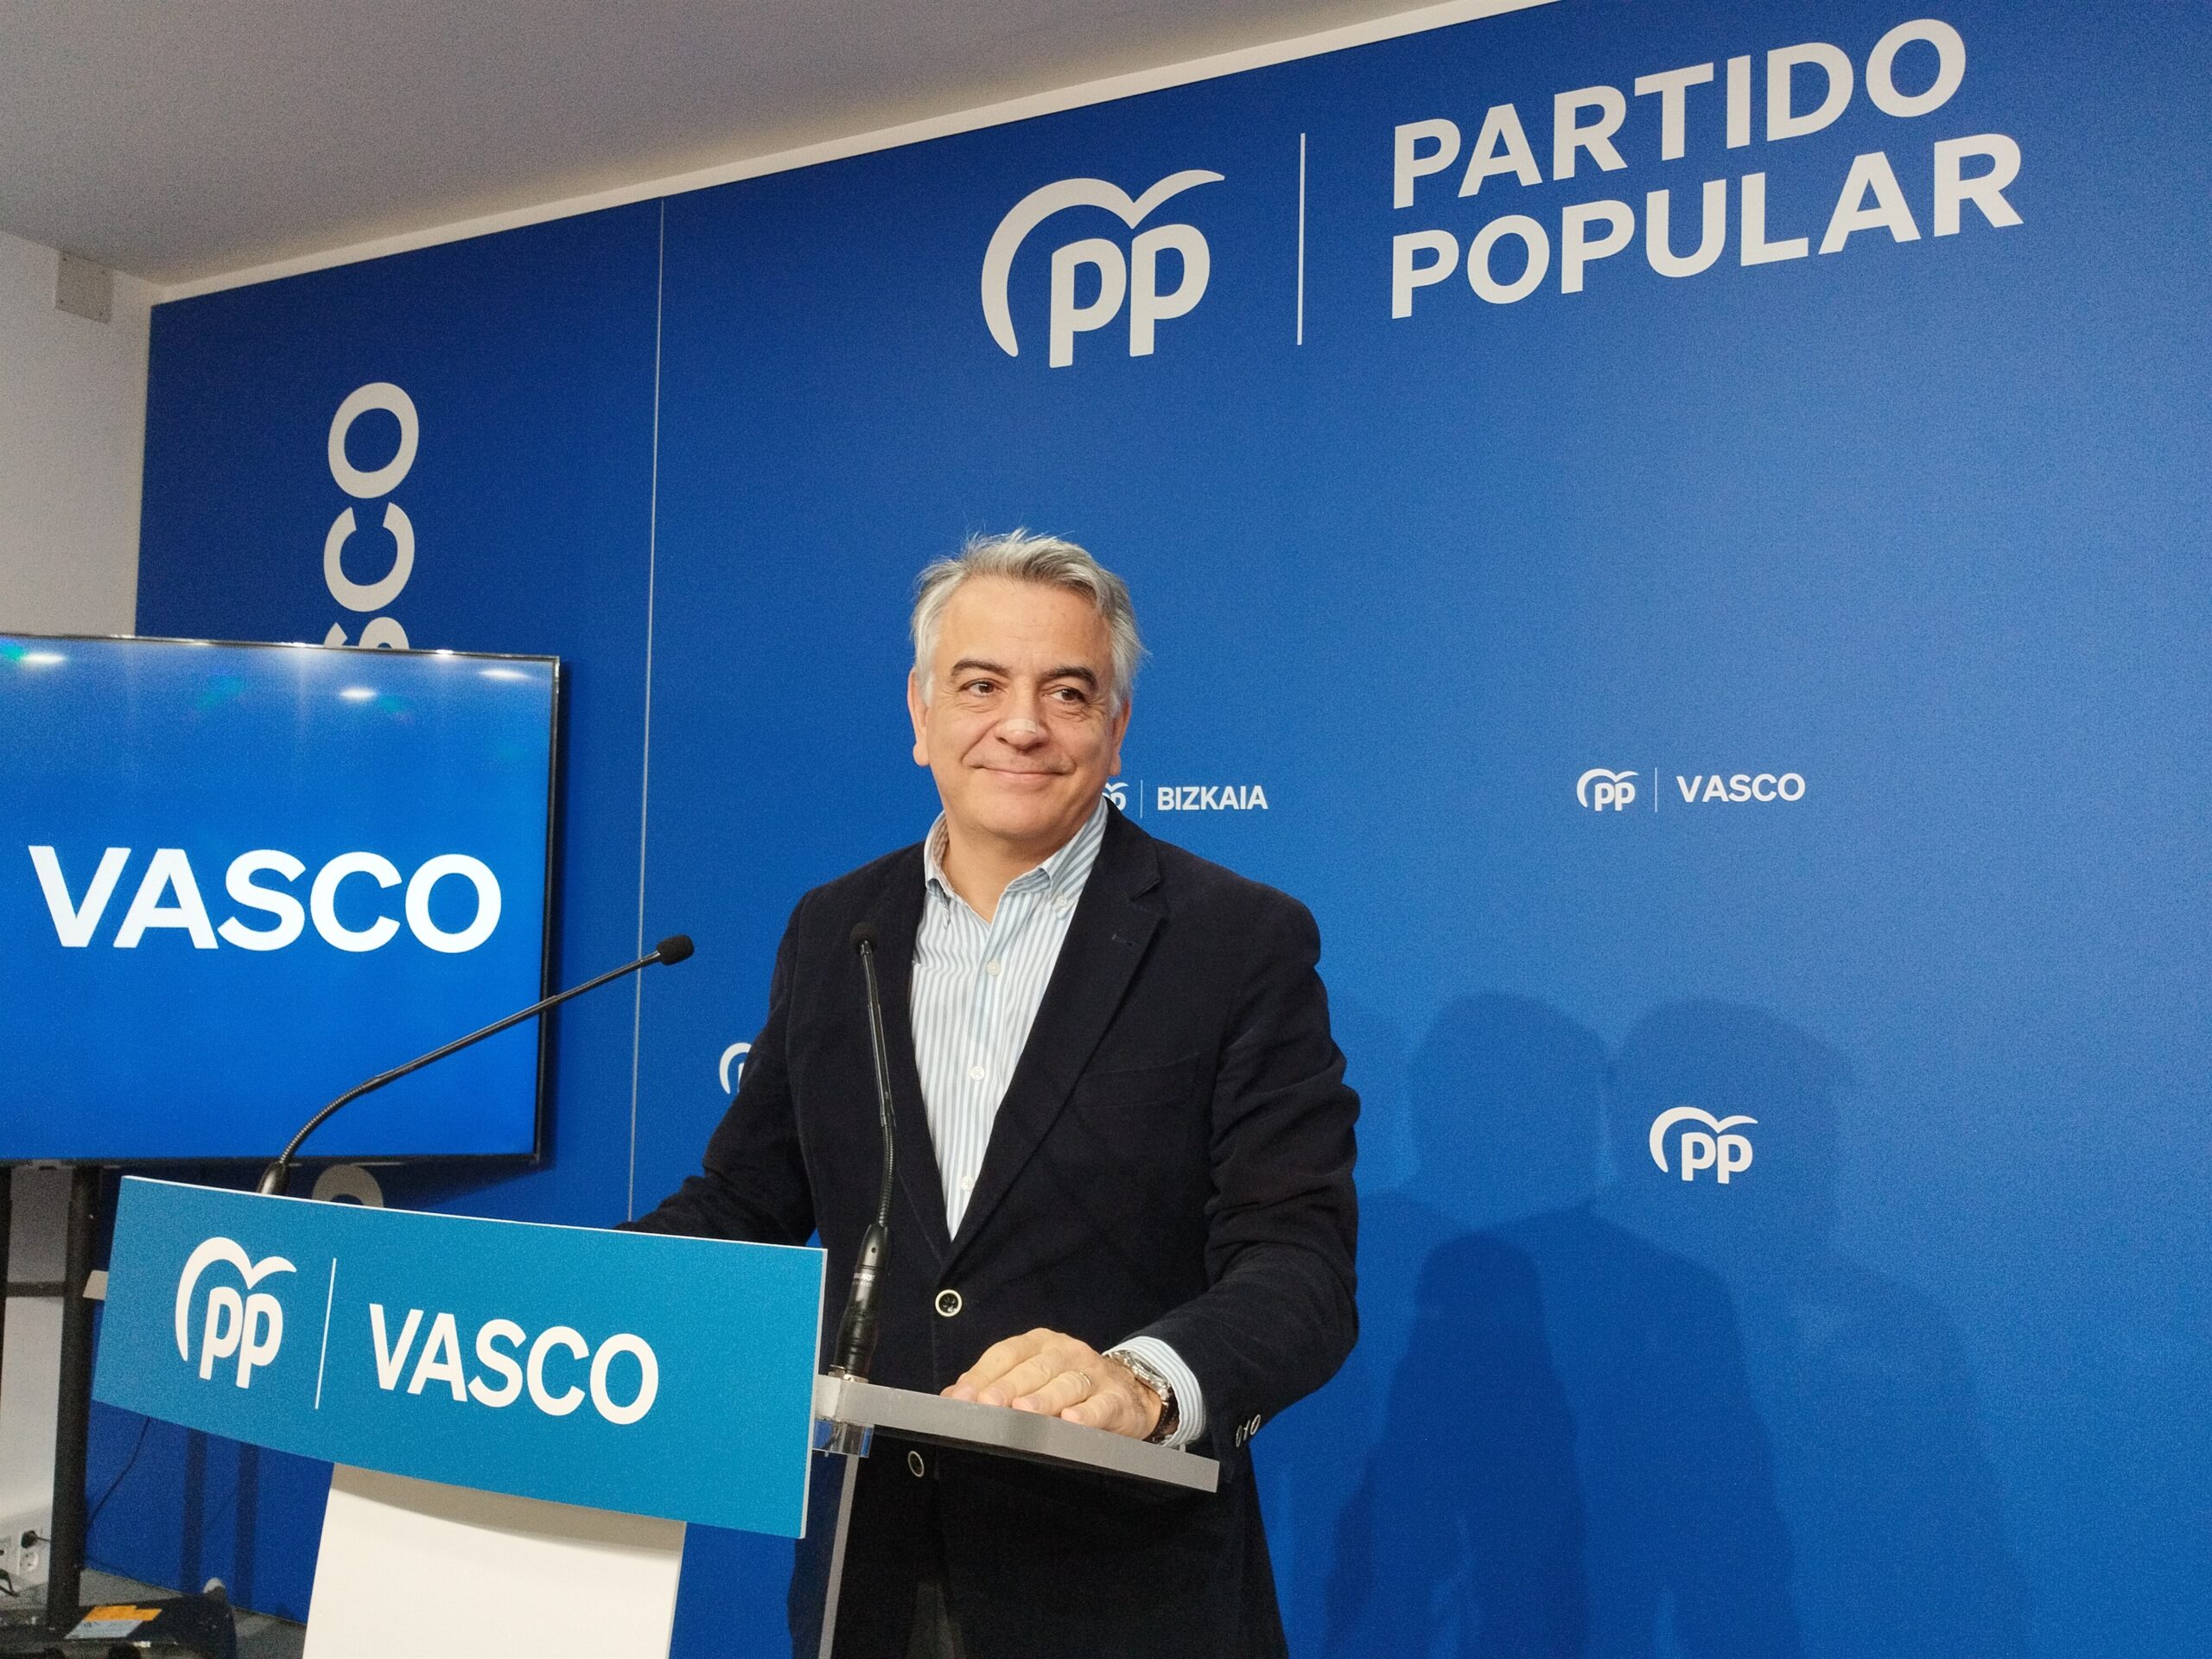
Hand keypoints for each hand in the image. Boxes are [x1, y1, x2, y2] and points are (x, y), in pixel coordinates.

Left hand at [943, 1327, 1162, 1439]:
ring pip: (1066, 1383)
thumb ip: (992, 1386)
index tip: (961, 1398)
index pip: (1006, 1354)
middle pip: (1034, 1368)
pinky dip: (1087, 1413)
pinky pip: (1101, 1405)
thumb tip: (951, 1398)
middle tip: (988, 1405)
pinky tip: (1072, 1421)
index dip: (982, 1375)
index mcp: (1038, 1343)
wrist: (1128, 1393)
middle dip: (1009, 1387)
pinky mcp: (1116, 1397)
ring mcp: (1093, 1373)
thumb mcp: (1031, 1379)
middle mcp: (1065, 1352)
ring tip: (1024, 1412)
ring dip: (1044, 1398)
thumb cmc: (1065, 1387)